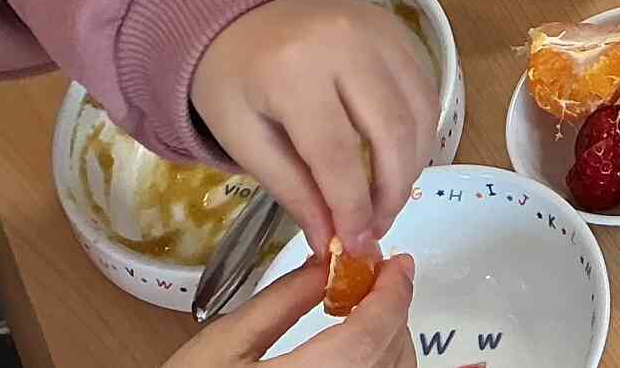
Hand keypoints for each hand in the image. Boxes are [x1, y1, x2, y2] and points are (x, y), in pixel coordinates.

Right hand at [166, 255, 415, 367]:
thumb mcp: (223, 346)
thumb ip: (281, 302)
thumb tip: (327, 263)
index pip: (369, 338)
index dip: (392, 295)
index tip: (396, 263)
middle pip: (389, 357)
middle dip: (391, 311)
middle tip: (374, 279)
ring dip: (390, 339)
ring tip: (365, 311)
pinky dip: (381, 363)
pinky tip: (356, 348)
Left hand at [191, 0, 435, 257]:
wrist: (243, 9)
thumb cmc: (233, 77)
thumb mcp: (242, 138)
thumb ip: (290, 189)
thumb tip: (331, 241)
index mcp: (294, 71)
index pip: (336, 154)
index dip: (351, 207)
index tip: (354, 246)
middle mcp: (347, 43)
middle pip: (391, 132)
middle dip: (392, 191)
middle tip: (378, 228)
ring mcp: (381, 31)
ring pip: (421, 112)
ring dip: (413, 166)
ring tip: (388, 199)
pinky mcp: (401, 29)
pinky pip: (426, 90)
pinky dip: (420, 132)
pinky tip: (397, 159)